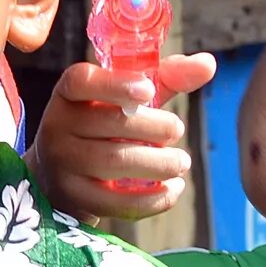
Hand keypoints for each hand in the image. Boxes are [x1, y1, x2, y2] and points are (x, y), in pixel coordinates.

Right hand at [30, 51, 217, 220]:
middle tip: (177, 130)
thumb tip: (208, 63)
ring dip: (160, 163)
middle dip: (156, 128)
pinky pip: (117, 202)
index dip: (116, 84)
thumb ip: (165, 79)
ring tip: (181, 162)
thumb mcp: (127, 99)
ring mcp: (63, 165)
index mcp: (68, 95)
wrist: (62, 177)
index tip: (148, 91)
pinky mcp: (75, 199)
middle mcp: (57, 127)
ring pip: (117, 162)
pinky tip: (173, 189)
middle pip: (111, 125)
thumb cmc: (104, 127)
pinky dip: (153, 199)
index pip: (81, 81)